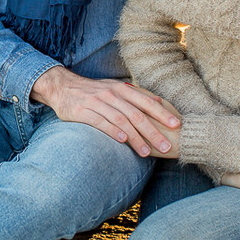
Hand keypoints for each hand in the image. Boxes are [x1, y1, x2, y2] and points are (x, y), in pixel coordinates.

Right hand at [30, 67, 179, 156]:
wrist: (63, 87)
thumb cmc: (93, 91)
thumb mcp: (114, 88)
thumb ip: (135, 96)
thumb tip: (159, 101)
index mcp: (121, 88)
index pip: (146, 101)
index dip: (162, 113)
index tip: (176, 125)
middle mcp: (111, 94)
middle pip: (136, 114)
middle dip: (153, 131)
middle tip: (166, 146)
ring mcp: (96, 102)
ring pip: (120, 120)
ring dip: (135, 137)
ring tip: (146, 152)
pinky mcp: (82, 111)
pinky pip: (100, 122)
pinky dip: (112, 131)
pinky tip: (122, 141)